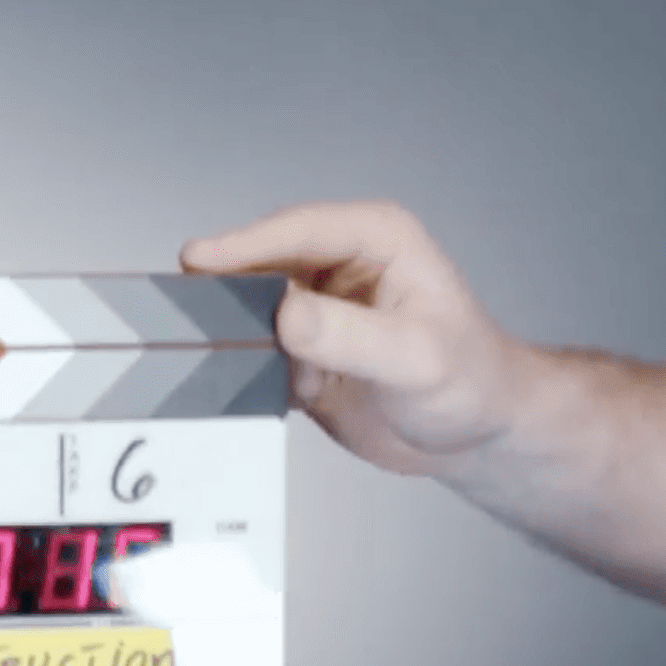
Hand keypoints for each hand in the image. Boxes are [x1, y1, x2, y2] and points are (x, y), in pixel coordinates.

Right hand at [181, 200, 529, 478]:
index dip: (245, 244)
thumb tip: (286, 315)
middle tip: (190, 315)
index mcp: (376, 239)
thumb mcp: (416, 359)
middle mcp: (338, 264)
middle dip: (227, 288)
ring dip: (233, 332)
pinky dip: (242, 365)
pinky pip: (252, 348)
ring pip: (248, 305)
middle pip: (261, 261)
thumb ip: (350, 337)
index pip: (298, 230)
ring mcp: (313, 307)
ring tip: (219, 356)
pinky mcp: (296, 348)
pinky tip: (251, 385)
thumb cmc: (471, 382)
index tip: (198, 262)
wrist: (475, 435)